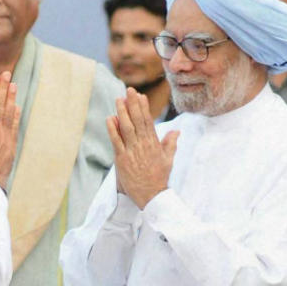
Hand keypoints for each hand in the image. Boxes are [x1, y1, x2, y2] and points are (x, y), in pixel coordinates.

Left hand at [106, 87, 178, 208]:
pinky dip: (112, 129)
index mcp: (154, 143)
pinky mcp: (122, 159)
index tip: (140, 95)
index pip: (148, 121)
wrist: (152, 195)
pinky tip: (110, 118)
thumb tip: (176, 131)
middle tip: (128, 90)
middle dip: (133, 104)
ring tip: (118, 99)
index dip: (143, 107)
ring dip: (122, 112)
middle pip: (137, 120)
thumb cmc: (159, 178)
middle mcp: (143, 145)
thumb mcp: (168, 159)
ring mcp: (132, 151)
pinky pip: (116, 141)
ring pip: (127, 128)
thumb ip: (171, 143)